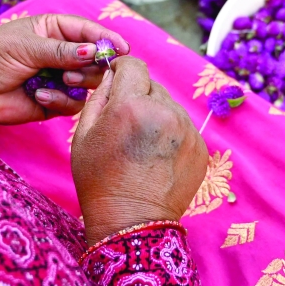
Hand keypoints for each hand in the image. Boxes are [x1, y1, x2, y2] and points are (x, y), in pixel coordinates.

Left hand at [0, 14, 128, 132]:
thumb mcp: (26, 47)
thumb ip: (61, 51)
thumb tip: (93, 51)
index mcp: (53, 30)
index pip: (88, 31)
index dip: (107, 39)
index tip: (122, 49)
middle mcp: (60, 54)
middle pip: (95, 59)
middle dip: (92, 65)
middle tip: (76, 71)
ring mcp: (58, 78)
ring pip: (88, 83)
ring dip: (77, 82)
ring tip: (60, 80)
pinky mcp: (53, 102)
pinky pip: (72, 104)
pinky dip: (59, 101)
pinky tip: (40, 97)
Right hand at [70, 56, 207, 245]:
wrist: (132, 220)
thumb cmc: (100, 180)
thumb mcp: (84, 134)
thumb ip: (99, 96)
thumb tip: (112, 75)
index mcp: (132, 105)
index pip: (133, 65)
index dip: (122, 69)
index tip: (117, 79)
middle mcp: (165, 112)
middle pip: (152, 85)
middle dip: (138, 96)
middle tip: (126, 122)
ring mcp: (187, 130)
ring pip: (169, 105)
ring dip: (156, 114)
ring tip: (142, 145)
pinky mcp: (200, 147)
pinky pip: (183, 127)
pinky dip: (171, 134)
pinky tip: (157, 157)